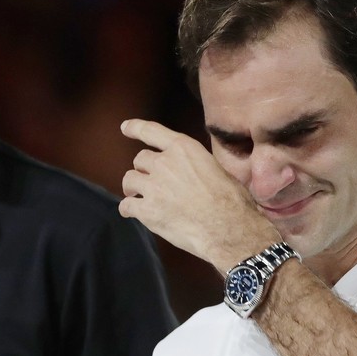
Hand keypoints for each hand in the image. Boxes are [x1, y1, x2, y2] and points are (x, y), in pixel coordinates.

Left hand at [119, 119, 279, 272]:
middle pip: (140, 159)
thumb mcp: (217, 169)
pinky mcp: (147, 210)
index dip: (135, 128)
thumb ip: (195, 164)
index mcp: (184, 149)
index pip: (152, 131)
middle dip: (144, 170)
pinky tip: (132, 213)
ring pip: (129, 180)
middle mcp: (165, 163)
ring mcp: (154, 186)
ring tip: (137, 196)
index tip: (125, 127)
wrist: (227, 228)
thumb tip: (191, 173)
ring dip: (133, 188)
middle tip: (149, 182)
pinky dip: (128, 209)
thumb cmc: (231, 201)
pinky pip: (126, 205)